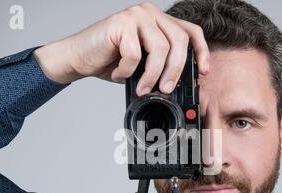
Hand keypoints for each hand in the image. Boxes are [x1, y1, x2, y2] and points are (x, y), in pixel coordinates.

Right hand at [34, 2, 209, 95]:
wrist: (78, 58)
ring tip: (142, 88)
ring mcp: (136, 15)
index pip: (190, 31)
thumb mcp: (143, 65)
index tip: (203, 72)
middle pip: (179, 41)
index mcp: (159, 21)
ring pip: (160, 48)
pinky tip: (118, 73)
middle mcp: (150, 13)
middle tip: (166, 89)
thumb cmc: (110, 61)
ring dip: (153, 75)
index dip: (201, 52)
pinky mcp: (120, 23)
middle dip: (176, 71)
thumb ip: (161, 66)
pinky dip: (127, 71)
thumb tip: (182, 83)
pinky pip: (134, 54)